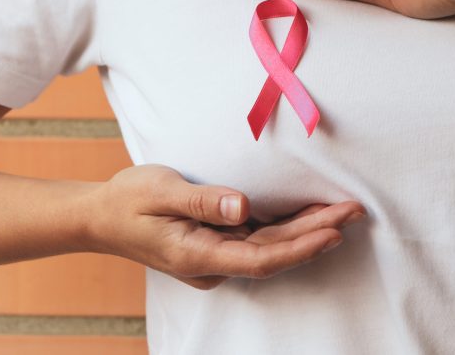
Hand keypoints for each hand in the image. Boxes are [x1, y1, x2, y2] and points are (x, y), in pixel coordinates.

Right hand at [81, 164, 366, 289]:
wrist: (101, 217)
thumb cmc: (127, 200)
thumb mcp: (159, 190)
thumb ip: (202, 199)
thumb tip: (244, 206)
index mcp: (198, 254)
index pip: (261, 258)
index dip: (301, 247)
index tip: (334, 230)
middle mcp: (211, 263)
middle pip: (273, 253)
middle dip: (316, 234)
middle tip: (354, 211)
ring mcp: (214, 257)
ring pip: (269, 248)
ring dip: (306, 232)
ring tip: (342, 213)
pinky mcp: (215, 246)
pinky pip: (257, 241)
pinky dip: (286, 229)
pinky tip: (309, 216)